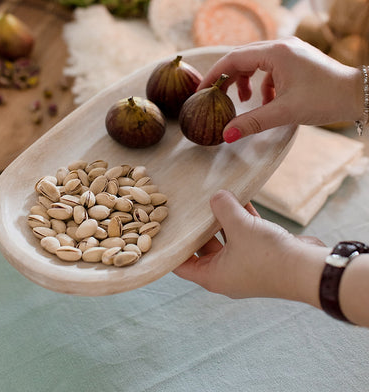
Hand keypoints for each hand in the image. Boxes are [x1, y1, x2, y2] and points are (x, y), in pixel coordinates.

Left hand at [174, 190, 325, 299]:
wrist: (308, 269)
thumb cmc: (268, 256)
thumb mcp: (239, 227)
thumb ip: (222, 208)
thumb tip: (216, 196)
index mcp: (213, 276)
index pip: (182, 264)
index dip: (171, 247)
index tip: (163, 227)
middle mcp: (226, 273)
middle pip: (203, 247)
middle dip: (198, 225)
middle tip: (187, 204)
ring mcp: (245, 263)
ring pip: (226, 237)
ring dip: (221, 218)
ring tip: (213, 195)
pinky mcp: (262, 252)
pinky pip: (246, 232)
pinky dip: (241, 217)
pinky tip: (240, 196)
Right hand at [198, 37, 361, 141]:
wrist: (359, 94)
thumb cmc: (326, 98)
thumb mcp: (286, 112)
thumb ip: (253, 121)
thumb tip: (226, 134)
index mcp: (275, 52)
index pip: (233, 59)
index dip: (214, 75)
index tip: (200, 92)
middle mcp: (280, 45)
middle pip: (242, 58)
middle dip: (228, 79)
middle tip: (216, 98)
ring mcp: (289, 51)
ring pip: (255, 62)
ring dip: (246, 81)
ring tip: (244, 102)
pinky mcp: (296, 59)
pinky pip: (270, 67)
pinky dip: (263, 83)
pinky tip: (267, 101)